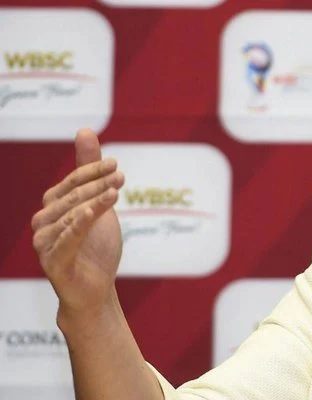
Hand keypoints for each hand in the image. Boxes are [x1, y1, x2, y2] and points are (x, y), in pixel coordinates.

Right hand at [31, 128, 124, 317]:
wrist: (95, 288)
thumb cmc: (95, 246)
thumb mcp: (99, 204)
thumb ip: (90, 170)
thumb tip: (85, 129)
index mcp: (52, 206)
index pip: (72, 182)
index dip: (93, 171)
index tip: (117, 164)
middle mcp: (43, 222)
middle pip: (72, 197)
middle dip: (97, 185)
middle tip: (121, 176)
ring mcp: (45, 243)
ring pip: (70, 216)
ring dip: (93, 202)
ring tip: (115, 191)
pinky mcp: (53, 262)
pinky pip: (66, 240)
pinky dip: (78, 225)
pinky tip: (92, 213)